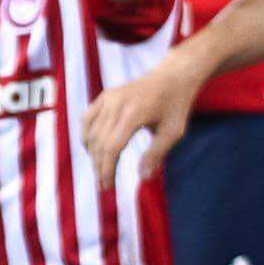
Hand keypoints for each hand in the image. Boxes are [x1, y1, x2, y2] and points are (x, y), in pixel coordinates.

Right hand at [84, 57, 202, 174]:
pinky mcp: (105, 95)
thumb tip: (143, 178)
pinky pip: (87, 119)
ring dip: (92, 154)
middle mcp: (116, 104)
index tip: (107, 187)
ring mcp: (108, 98)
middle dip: (99, 166)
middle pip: (99, 143)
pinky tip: (92, 150)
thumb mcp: (174, 132)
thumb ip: (157, 154)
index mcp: (133, 114)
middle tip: (104, 185)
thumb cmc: (176, 107)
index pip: (112, 148)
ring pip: (90, 132)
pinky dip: (86, 136)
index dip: (107, 169)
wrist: (173, 77)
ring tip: (101, 170)